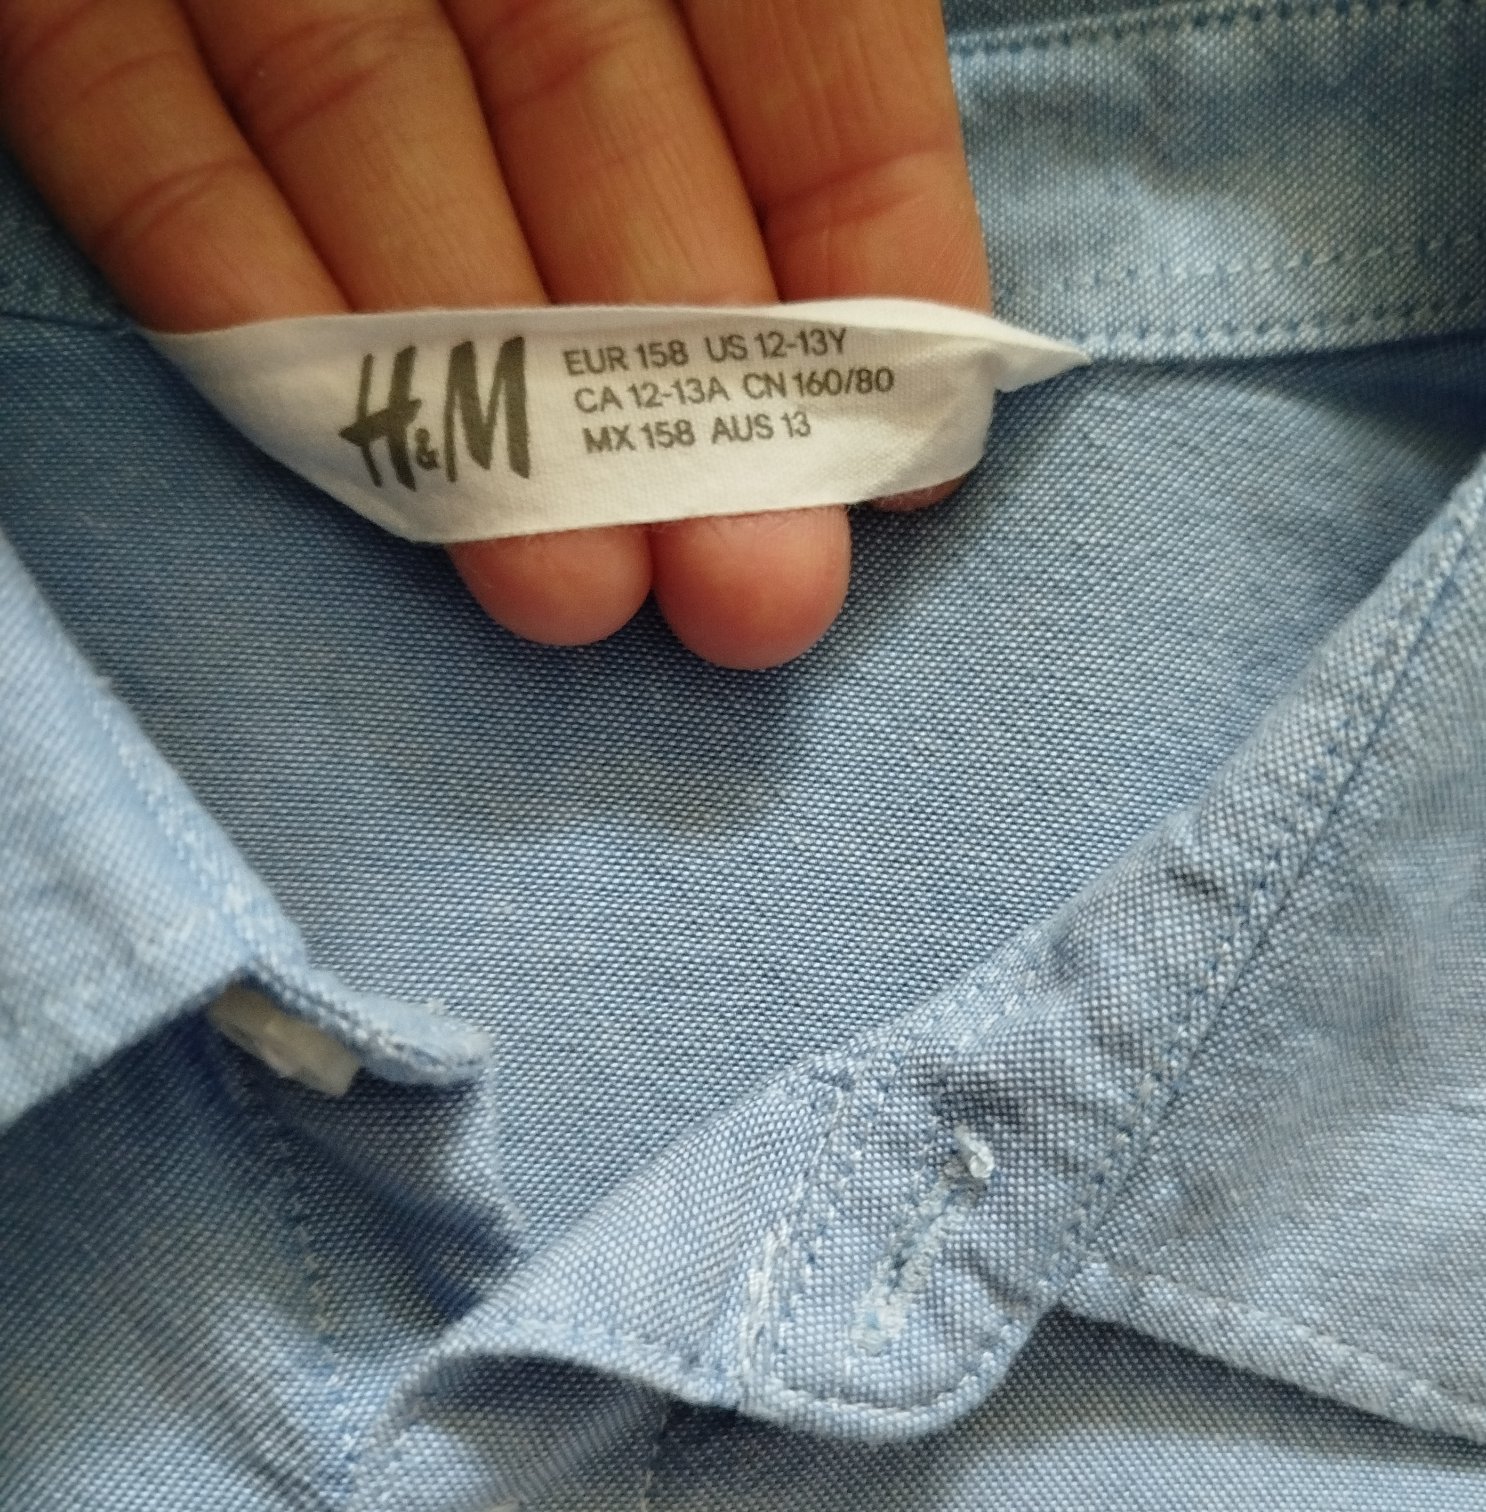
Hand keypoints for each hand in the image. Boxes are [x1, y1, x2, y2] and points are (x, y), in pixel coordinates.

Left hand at [0, 0, 989, 667]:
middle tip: (753, 603)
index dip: (861, 220)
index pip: (789, 14)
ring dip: (477, 389)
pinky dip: (235, 283)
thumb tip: (851, 120)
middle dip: (678, 378)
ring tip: (573, 597)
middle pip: (591, 113)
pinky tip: (358, 458)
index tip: (910, 444)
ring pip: (376, 143)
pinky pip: (132, 118)